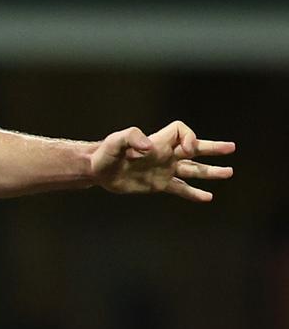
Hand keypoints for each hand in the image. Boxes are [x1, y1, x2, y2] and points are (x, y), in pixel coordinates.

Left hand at [91, 121, 234, 201]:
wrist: (98, 170)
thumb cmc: (105, 153)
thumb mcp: (115, 141)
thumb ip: (132, 138)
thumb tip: (150, 148)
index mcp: (158, 142)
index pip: (181, 131)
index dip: (189, 137)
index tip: (187, 150)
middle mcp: (165, 155)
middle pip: (194, 149)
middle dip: (212, 148)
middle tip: (231, 147)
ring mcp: (163, 170)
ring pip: (193, 170)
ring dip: (211, 171)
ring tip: (229, 172)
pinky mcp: (159, 184)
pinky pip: (181, 188)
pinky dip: (194, 193)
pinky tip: (208, 198)